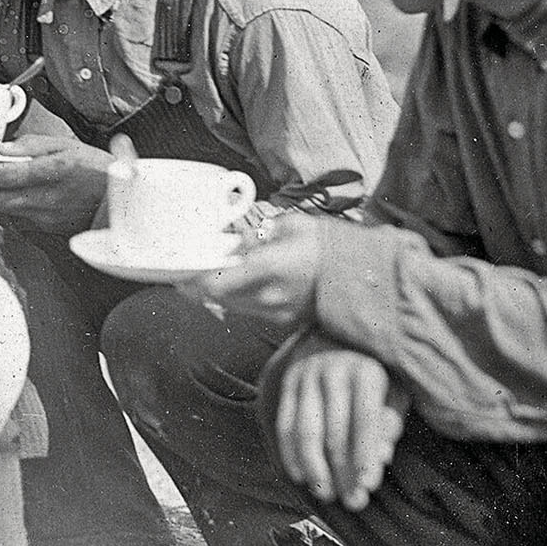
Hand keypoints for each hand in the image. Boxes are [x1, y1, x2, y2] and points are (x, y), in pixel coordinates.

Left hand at [0, 133, 112, 236]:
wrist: (121, 199)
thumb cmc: (96, 168)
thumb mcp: (67, 145)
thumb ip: (33, 145)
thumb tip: (3, 148)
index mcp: (52, 171)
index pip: (5, 176)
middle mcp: (48, 197)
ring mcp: (49, 216)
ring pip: (8, 210)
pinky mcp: (51, 228)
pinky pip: (23, 218)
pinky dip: (16, 206)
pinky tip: (22, 195)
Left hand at [189, 211, 358, 327]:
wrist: (366, 275)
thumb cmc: (331, 244)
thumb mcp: (291, 225)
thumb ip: (257, 236)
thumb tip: (235, 244)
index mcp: (268, 268)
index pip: (214, 284)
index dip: (192, 280)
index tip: (180, 272)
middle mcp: (269, 295)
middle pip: (218, 299)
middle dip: (199, 287)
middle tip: (188, 274)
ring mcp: (278, 312)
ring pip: (233, 307)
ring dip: (219, 294)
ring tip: (214, 275)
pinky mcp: (286, 320)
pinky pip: (252, 311)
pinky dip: (240, 299)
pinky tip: (241, 284)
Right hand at [270, 341, 407, 510]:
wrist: (340, 330)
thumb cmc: (378, 370)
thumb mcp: (395, 388)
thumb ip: (390, 421)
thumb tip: (382, 457)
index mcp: (366, 370)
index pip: (365, 421)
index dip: (365, 456)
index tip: (368, 487)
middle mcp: (333, 370)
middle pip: (334, 431)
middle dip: (343, 471)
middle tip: (352, 502)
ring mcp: (306, 375)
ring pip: (305, 430)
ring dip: (314, 467)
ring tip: (325, 493)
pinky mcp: (289, 382)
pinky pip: (285, 422)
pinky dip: (290, 452)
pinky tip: (299, 475)